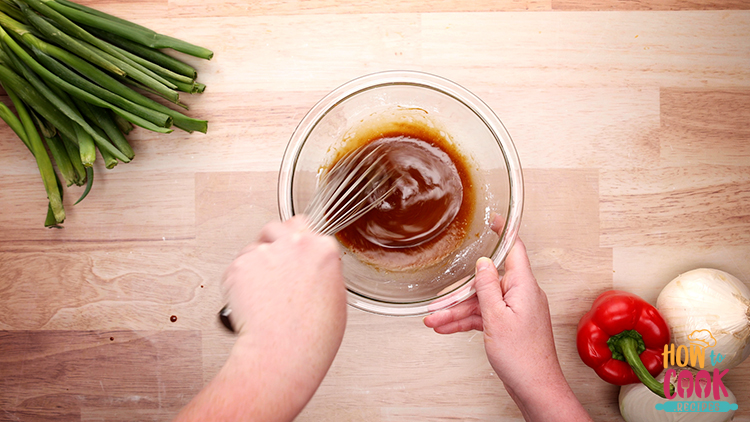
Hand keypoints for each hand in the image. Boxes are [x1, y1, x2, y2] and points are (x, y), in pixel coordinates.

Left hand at [175, 216, 346, 421]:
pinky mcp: (240, 266)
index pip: (303, 226)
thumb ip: (322, 271)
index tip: (290, 253)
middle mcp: (294, 244)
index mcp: (322, 249)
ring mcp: (266, 253)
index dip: (294, 242)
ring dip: (254, 266)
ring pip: (253, 249)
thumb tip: (313, 268)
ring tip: (261, 296)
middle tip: (270, 270)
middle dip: (271, 244)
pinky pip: (236, 268)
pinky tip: (250, 303)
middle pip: (275, 229)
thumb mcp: (336, 296)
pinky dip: (238, 283)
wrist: (284, 352)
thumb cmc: (312, 336)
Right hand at [424, 217, 591, 420]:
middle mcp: (522, 295)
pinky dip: (466, 322)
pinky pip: (485, 316)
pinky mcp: (511, 325)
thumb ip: (487, 288)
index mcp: (524, 286)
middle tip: (437, 300)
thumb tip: (483, 264)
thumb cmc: (522, 357)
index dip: (503, 231)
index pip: (514, 248)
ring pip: (482, 302)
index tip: (492, 218)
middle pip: (487, 282)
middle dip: (460, 293)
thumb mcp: (495, 318)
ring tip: (433, 321)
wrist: (534, 388)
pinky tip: (446, 328)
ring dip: (457, 311)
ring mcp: (516, 311)